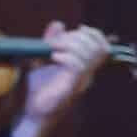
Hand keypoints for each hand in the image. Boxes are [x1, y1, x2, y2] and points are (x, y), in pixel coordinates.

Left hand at [14, 21, 113, 136]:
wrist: (34, 112)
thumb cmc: (40, 87)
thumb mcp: (43, 58)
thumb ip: (51, 41)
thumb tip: (59, 24)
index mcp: (85, 66)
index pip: (103, 46)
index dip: (94, 34)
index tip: (78, 28)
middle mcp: (88, 74)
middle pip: (98, 48)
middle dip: (78, 37)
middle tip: (57, 41)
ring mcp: (82, 81)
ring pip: (89, 55)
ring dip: (71, 45)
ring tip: (54, 49)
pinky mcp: (72, 88)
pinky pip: (78, 67)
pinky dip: (66, 56)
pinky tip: (54, 57)